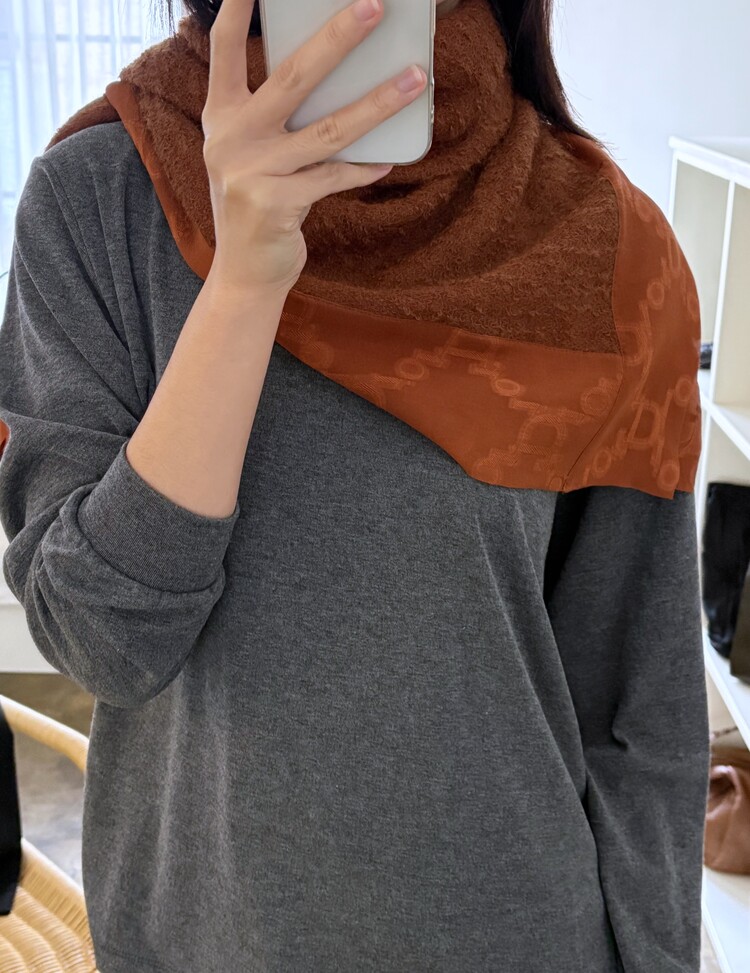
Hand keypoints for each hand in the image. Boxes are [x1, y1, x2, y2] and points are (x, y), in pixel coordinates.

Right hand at [202, 0, 427, 297]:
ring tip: (415, 78)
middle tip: (375, 6)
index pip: (224, 48)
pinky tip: (390, 159)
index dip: (236, 8)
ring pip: (328, 129)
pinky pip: (333, 177)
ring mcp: (252, 172)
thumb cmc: (257, 202)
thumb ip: (275, 117)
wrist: (244, 271)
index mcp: (220, 115)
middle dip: (338, 37)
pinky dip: (364, 168)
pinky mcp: (276, 204)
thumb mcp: (251, 153)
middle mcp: (231, 137)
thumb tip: (337, 78)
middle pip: (293, 76)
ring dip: (377, 103)